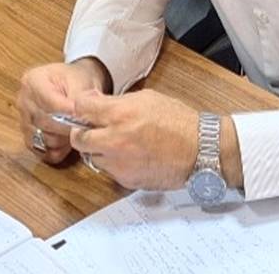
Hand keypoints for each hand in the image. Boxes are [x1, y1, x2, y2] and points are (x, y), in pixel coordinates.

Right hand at [17, 58, 110, 164]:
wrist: (73, 83)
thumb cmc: (76, 79)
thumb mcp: (81, 81)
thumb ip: (79, 98)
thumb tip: (77, 116)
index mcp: (33, 81)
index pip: (49, 104)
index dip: (67, 113)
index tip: (82, 117)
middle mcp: (23, 101)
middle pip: (44, 123)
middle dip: (67, 128)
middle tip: (83, 128)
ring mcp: (24, 120)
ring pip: (42, 139)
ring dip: (62, 140)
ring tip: (76, 132)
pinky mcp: (28, 137)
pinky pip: (41, 151)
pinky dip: (56, 151)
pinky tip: (67, 143)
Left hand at [69, 90, 200, 190]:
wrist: (199, 149)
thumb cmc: (178, 122)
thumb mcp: (147, 98)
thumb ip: (118, 102)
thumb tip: (98, 102)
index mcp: (119, 114)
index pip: (80, 107)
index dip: (82, 106)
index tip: (85, 108)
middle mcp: (115, 139)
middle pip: (78, 138)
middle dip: (82, 132)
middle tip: (92, 129)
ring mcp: (119, 162)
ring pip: (92, 157)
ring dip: (98, 150)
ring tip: (117, 143)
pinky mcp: (126, 179)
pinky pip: (109, 171)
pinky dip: (114, 163)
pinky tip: (130, 156)